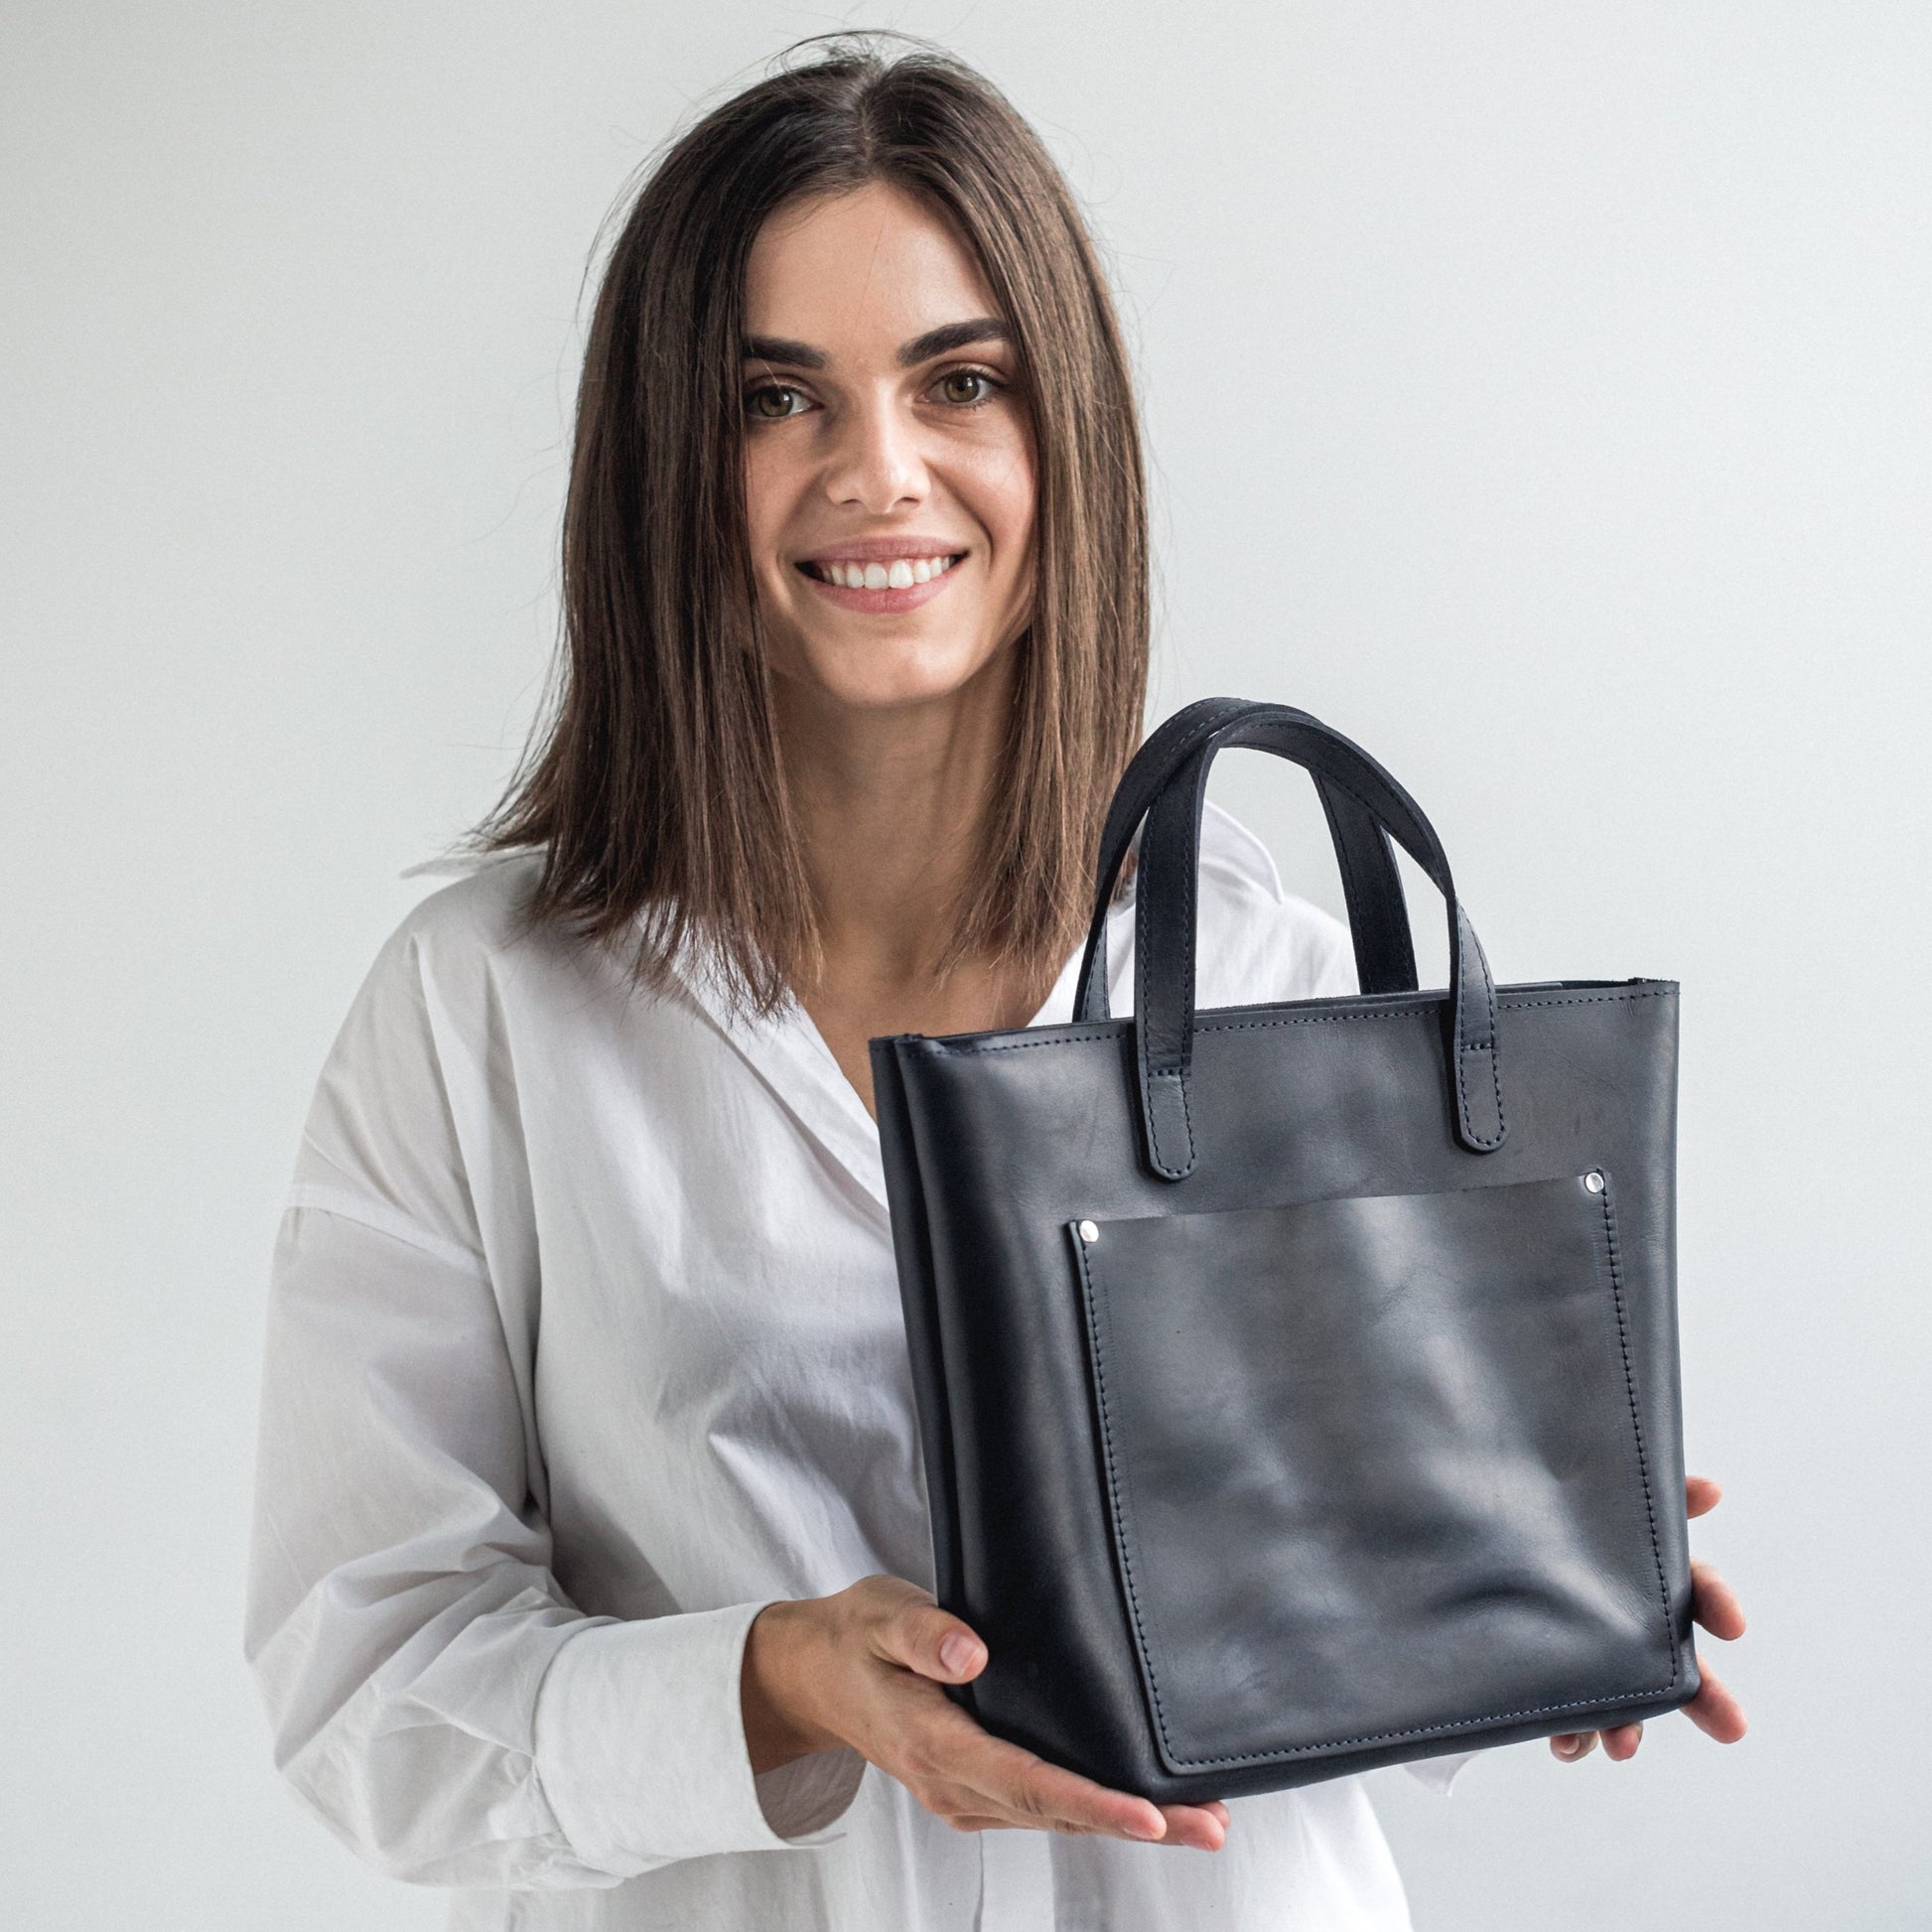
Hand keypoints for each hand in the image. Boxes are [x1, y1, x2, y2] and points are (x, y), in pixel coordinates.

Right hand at [741, 1574, 1228, 1848]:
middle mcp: (953, 1782)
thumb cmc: (854, 1637)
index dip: (1092, 1801)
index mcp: (934, 1742)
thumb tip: (972, 1656)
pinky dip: (1094, 1811)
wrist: (813, 1675)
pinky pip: (1042, 1809)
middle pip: (1058, 1812)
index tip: (1147, 1812)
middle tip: (1209, 1824)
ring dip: (1127, 1824)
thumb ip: (924, 1632)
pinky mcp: (973, 1788)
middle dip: (1137, 1823)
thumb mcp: (879, 1615)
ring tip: (1198, 1821)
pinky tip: (1138, 1807)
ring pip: (1056, 1818)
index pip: (1026, 1781)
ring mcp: (963, 1793)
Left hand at [1550, 1475, 1747, 1764]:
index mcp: (1635, 1563)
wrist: (1452, 1549)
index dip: (1716, 1599)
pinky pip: (1571, 1716)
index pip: (1692, 1580)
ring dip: (1629, 1725)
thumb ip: (1633, 1486)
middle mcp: (1623, 1612)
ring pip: (1625, 1697)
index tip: (1734, 1626)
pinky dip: (1574, 1735)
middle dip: (1704, 1693)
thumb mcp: (1568, 1488)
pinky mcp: (1552, 1679)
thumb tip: (1711, 1489)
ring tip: (1619, 1746)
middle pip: (1675, 1658)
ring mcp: (1590, 1650)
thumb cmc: (1523, 1510)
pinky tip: (1566, 1744)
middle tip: (1731, 1727)